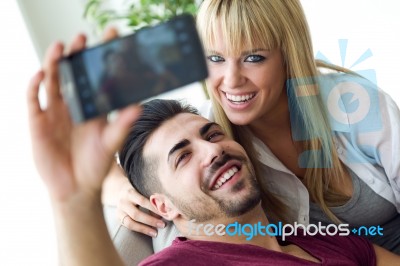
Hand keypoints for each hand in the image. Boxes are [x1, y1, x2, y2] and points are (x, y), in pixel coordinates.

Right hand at [27, 32, 141, 201]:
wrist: (76, 187)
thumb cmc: (96, 165)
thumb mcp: (111, 143)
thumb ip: (122, 124)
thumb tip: (138, 106)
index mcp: (93, 107)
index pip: (96, 77)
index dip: (100, 58)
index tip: (109, 39)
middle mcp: (74, 105)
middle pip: (72, 74)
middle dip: (76, 55)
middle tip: (82, 37)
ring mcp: (55, 112)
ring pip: (52, 80)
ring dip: (54, 62)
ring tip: (60, 46)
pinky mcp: (38, 121)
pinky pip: (33, 99)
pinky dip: (34, 85)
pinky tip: (40, 74)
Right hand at [117, 180, 165, 236]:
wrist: (119, 191)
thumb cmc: (137, 190)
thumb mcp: (142, 189)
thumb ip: (150, 198)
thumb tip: (164, 210)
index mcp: (130, 193)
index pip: (142, 201)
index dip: (153, 208)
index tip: (165, 213)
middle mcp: (123, 203)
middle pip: (136, 214)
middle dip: (150, 221)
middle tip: (163, 225)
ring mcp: (119, 211)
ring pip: (130, 223)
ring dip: (144, 229)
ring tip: (156, 233)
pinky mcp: (118, 219)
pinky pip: (129, 227)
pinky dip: (139, 230)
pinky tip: (149, 232)